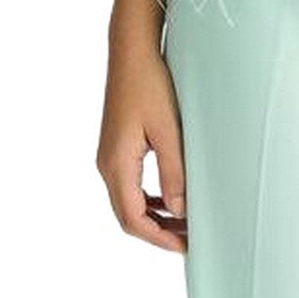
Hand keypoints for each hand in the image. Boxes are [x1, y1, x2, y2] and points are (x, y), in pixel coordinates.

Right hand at [96, 38, 187, 253]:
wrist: (131, 50)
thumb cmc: (151, 84)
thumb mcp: (168, 129)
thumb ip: (174, 172)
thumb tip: (181, 212)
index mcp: (117, 164)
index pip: (133, 219)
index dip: (160, 238)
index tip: (187, 247)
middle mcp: (107, 164)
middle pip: (128, 215)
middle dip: (159, 231)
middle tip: (191, 239)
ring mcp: (109, 155)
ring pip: (129, 201)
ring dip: (155, 215)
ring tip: (186, 222)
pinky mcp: (117, 145)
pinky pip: (130, 183)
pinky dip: (150, 197)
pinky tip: (172, 196)